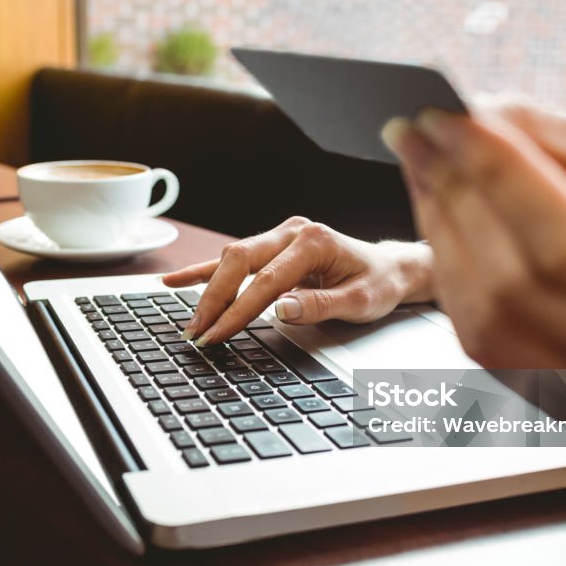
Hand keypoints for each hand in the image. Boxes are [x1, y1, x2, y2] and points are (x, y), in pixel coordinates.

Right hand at [161, 216, 435, 345]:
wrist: (389, 268)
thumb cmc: (378, 283)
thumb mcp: (359, 301)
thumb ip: (319, 305)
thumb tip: (280, 310)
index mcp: (314, 241)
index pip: (266, 280)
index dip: (238, 310)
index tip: (219, 335)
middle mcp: (293, 231)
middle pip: (239, 261)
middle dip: (214, 299)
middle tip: (198, 333)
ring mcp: (281, 235)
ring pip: (231, 258)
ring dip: (207, 290)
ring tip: (191, 322)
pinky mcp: (273, 245)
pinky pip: (234, 259)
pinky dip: (204, 271)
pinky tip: (176, 281)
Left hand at [382, 104, 565, 367]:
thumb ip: (551, 139)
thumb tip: (475, 118)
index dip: (498, 176)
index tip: (447, 121)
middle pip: (515, 281)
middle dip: (455, 193)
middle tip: (420, 133)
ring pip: (482, 309)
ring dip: (439, 225)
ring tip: (424, 162)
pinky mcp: (536, 388)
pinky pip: (469, 326)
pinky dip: (443, 259)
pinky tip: (436, 208)